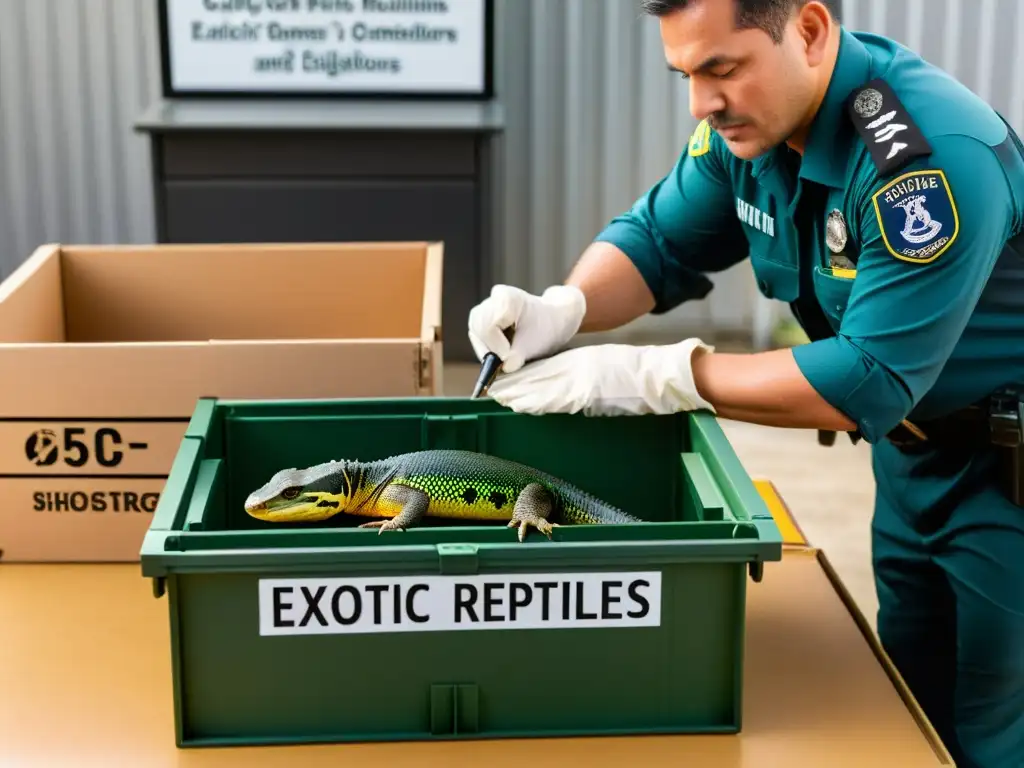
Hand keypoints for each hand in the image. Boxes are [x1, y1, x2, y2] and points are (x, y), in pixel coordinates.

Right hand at [468, 284, 586, 372]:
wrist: (552, 320)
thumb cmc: (546, 329)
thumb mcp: (534, 345)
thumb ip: (517, 356)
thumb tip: (504, 367)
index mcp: (507, 299)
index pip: (489, 327)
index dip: (496, 347)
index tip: (508, 359)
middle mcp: (494, 297)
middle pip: (478, 327)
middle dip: (489, 349)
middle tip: (504, 361)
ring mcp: (487, 304)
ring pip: (475, 331)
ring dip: (487, 348)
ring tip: (505, 354)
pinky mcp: (483, 313)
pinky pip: (477, 332)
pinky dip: (487, 344)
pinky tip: (502, 347)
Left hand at [486, 338, 716, 415]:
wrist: (659, 375)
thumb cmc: (639, 375)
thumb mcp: (607, 369)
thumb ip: (587, 378)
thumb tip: (573, 391)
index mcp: (583, 361)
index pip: (547, 369)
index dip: (525, 376)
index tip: (507, 380)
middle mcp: (578, 368)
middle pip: (539, 376)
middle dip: (515, 385)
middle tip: (492, 390)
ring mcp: (582, 380)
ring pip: (542, 387)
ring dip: (519, 394)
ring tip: (499, 398)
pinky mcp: (587, 393)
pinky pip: (556, 399)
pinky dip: (536, 402)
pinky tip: (521, 406)